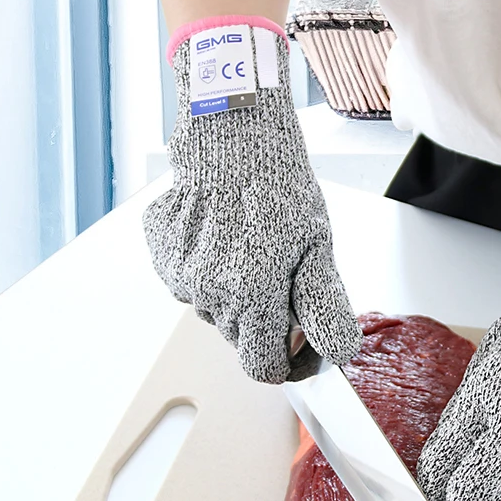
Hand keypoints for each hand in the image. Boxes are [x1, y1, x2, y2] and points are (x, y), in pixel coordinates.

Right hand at [143, 24, 360, 382]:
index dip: (285, 362)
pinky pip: (190, 283)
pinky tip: (224, 237)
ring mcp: (178, 275)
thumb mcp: (319, 247)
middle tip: (283, 277)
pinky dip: (210, 271)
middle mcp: (206, 294)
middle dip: (265, 321)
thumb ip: (324, 307)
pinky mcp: (162, 255)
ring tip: (253, 248)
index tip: (298, 345)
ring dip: (237, 295)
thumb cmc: (281, 188)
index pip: (262, 367)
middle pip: (240, 339)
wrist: (233, 133)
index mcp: (250, 296)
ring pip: (216, 311)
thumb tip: (338, 354)